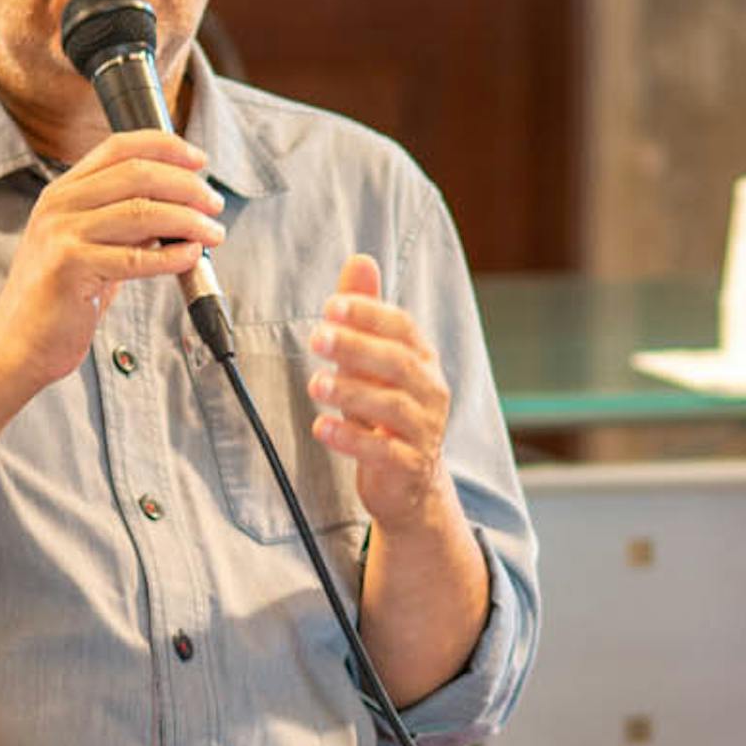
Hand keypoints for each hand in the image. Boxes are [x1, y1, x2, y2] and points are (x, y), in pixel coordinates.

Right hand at [0, 129, 222, 390]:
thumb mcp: (89, 245)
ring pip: (142, 212)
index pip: (119, 147)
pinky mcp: (70, 268)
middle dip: (186, 185)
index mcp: (63, 191)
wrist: (16, 341)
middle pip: (137, 173)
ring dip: (188, 220)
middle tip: (214, 203)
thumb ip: (125, 223)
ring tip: (213, 232)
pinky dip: (171, 255)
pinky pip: (135, 257)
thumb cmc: (57, 298)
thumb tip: (179, 209)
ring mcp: (62, 234)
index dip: (165, 147)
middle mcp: (59, 204)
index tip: (199, 161)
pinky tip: (190, 256)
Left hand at [308, 254, 459, 530]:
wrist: (410, 484)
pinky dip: (351, 438)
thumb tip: (360, 260)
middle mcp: (430, 392)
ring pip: (392, 405)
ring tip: (315, 383)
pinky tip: (322, 427)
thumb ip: (366, 316)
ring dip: (351, 390)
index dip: (369, 314)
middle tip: (317, 337)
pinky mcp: (408, 467)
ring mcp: (423, 431)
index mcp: (423, 361)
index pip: (403, 327)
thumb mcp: (374, 363)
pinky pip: (383, 451)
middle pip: (399, 362)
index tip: (331, 306)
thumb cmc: (387, 415)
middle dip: (357, 347)